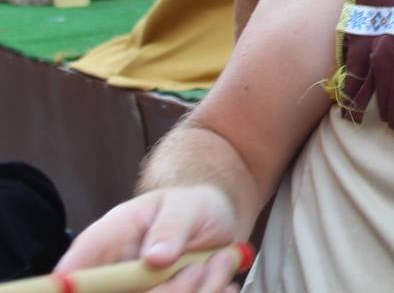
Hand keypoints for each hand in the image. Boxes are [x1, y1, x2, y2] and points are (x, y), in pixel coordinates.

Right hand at [57, 186, 241, 291]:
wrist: (216, 224)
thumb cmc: (190, 210)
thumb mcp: (184, 207)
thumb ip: (171, 227)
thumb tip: (155, 256)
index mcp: (106, 242)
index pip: (76, 266)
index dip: (75, 283)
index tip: (92, 284)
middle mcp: (113, 276)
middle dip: (172, 290)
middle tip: (200, 268)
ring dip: (200, 290)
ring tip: (216, 263)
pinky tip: (220, 281)